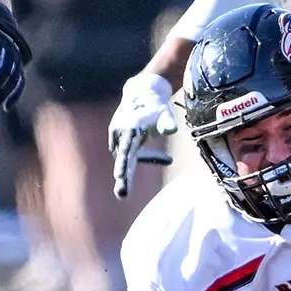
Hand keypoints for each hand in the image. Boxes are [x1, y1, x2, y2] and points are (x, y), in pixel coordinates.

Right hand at [109, 73, 177, 198]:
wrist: (142, 94)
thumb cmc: (156, 106)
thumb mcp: (165, 112)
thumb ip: (167, 122)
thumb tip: (172, 130)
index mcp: (131, 127)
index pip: (126, 149)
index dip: (123, 163)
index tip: (120, 176)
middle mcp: (121, 133)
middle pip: (122, 159)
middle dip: (123, 178)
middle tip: (122, 195)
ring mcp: (118, 137)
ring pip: (130, 159)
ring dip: (137, 168)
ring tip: (150, 172)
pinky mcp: (120, 142)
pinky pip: (132, 155)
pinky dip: (145, 157)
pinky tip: (165, 157)